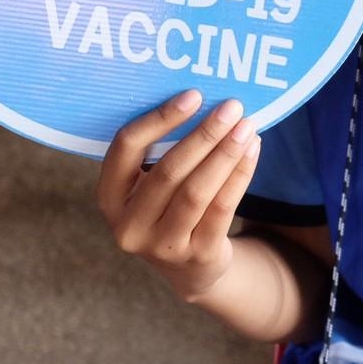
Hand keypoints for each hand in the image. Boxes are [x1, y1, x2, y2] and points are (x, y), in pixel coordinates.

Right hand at [98, 90, 260, 301]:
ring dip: (225, 154)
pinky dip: (240, 175)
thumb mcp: (149, 185)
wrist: (190, 268)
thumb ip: (162, 149)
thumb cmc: (168, 206)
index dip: (159, 119)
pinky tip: (253, 150)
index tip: (193, 95)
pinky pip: (222, 208)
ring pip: (197, 191)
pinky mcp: (197, 256)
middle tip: (231, 107)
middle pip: (168, 171)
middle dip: (203, 135)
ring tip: (246, 126)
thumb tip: (202, 98)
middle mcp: (128, 225)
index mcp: (109, 197)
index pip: (125, 148)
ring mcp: (162, 246)